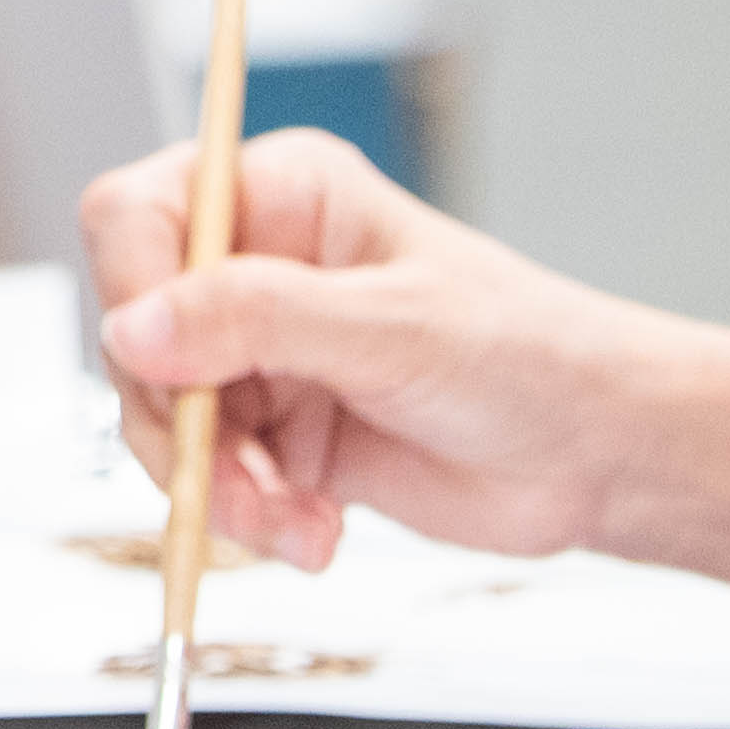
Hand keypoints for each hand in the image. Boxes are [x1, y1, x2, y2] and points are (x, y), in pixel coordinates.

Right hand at [84, 130, 673, 572]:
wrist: (594, 455)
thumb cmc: (527, 354)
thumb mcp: (388, 327)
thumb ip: (255, 319)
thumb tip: (136, 327)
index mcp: (284, 197)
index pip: (142, 215)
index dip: (134, 289)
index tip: (163, 368)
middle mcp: (259, 269)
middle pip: (137, 333)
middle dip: (180, 420)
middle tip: (239, 475)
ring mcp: (264, 357)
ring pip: (165, 421)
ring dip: (217, 485)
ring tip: (291, 520)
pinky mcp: (277, 436)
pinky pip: (210, 479)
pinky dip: (247, 517)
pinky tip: (312, 531)